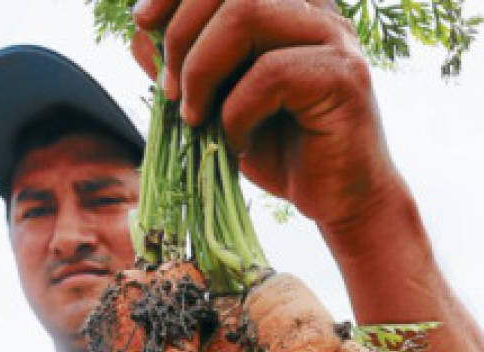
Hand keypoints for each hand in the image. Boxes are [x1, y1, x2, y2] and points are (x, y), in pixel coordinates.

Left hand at [131, 0, 397, 228]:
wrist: (339, 200)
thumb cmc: (284, 152)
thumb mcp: (222, 106)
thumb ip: (187, 68)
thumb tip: (140, 34)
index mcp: (288, 4)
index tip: (143, 22)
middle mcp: (315, 8)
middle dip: (182, 33)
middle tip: (170, 90)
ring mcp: (333, 37)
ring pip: (247, 12)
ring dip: (202, 67)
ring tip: (195, 116)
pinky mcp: (343, 77)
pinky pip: (270, 73)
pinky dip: (236, 110)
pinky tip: (236, 141)